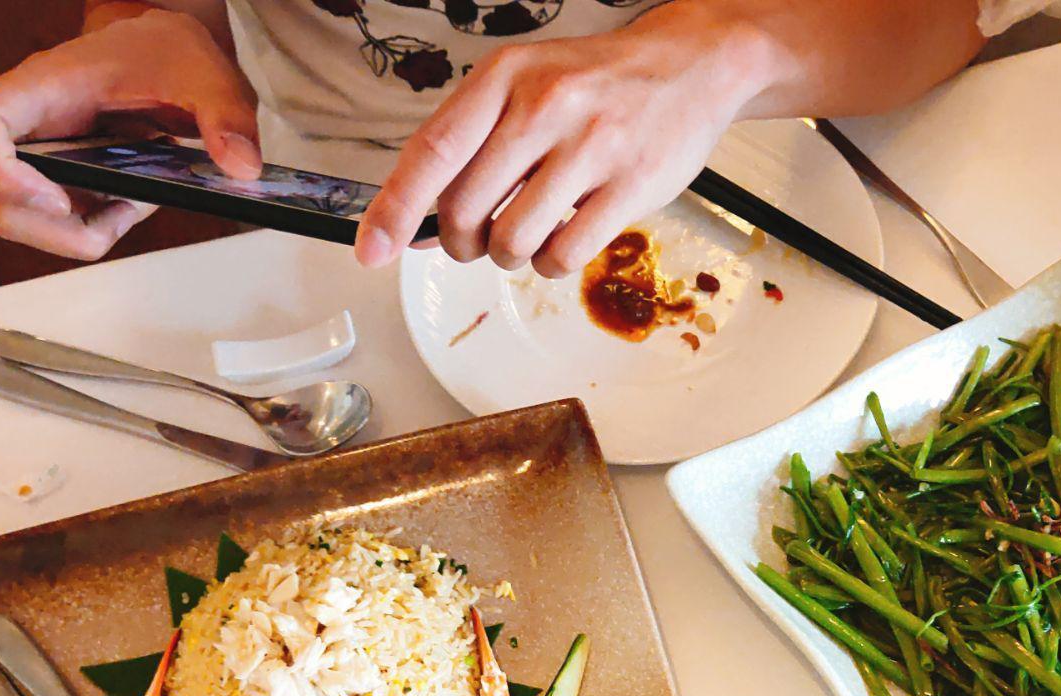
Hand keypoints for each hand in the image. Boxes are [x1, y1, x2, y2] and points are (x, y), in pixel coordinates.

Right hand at [0, 9, 261, 260]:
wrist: (164, 51)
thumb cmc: (164, 51)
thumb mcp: (205, 73)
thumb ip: (225, 115)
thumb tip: (241, 166)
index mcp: (43, 87)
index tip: (54, 196)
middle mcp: (32, 127)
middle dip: (54, 229)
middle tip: (115, 215)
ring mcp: (43, 159)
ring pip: (25, 222)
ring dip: (81, 234)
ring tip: (133, 204)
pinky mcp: (64, 181)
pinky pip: (61, 225)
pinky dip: (97, 230)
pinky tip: (134, 204)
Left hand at [355, 6, 776, 278]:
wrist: (689, 66)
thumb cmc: (597, 83)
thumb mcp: (527, 80)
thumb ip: (476, 135)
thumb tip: (420, 210)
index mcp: (505, 76)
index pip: (432, 151)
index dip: (393, 208)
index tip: (371, 251)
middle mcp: (544, 106)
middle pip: (466, 209)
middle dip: (459, 242)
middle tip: (475, 241)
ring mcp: (590, 147)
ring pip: (512, 240)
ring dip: (508, 257)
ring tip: (525, 237)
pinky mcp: (630, 186)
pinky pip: (563, 254)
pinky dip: (550, 264)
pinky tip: (560, 243)